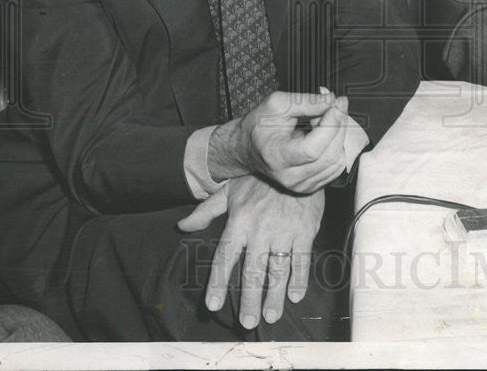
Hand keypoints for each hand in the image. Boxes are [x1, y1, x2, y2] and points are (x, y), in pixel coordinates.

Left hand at [177, 174, 324, 329]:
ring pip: (278, 269)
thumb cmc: (258, 180)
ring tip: (271, 316)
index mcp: (240, 222)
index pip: (226, 257)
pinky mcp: (304, 231)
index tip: (214, 305)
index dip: (219, 282)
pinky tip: (296, 296)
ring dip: (275, 295)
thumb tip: (182, 226)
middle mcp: (261, 230)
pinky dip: (300, 279)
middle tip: (248, 322)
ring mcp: (284, 232)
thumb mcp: (229, 191)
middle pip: (254, 271)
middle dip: (250, 299)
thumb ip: (206, 211)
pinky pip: (302, 259)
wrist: (292, 164)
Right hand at [208, 90, 349, 192]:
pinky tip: (322, 136)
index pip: (313, 148)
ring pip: (337, 160)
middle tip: (331, 106)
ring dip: (337, 135)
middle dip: (337, 125)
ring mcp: (302, 185)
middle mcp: (290, 177)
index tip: (338, 102)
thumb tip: (332, 101)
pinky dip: (335, 147)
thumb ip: (306, 102)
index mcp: (277, 158)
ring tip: (320, 122)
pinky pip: (337, 166)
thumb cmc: (259, 125)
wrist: (248, 147)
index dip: (331, 123)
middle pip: (330, 154)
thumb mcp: (277, 104)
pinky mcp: (312, 187)